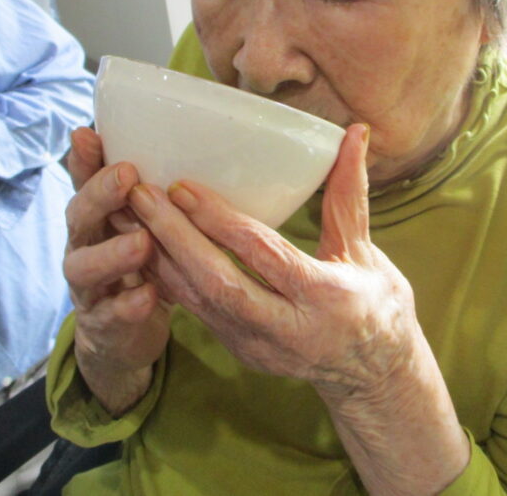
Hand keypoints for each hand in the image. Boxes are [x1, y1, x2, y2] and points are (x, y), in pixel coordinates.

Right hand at [63, 127, 170, 415]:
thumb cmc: (137, 264)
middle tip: (127, 176)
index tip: (89, 134)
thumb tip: (155, 140)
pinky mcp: (102, 324)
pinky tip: (148, 294)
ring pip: (85, 267)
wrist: (123, 333)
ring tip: (143, 242)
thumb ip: (142, 189)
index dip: (84, 159)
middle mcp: (84, 247)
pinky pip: (109, 315)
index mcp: (95, 218)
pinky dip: (128, 306)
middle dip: (100, 195)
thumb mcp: (137, 222)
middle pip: (79, 217)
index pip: (83, 181)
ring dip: (112, 253)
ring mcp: (89, 287)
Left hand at [130, 123, 468, 494]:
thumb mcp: (365, 249)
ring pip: (197, 301)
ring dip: (160, 256)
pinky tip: (143, 244)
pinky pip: (195, 311)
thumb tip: (355, 132)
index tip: (183, 187)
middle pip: (218, 283)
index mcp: (325, 298)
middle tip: (140, 194)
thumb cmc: (375, 305)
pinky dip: (167, 277)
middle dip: (174, 238)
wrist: (372, 374)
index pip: (264, 256)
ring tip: (131, 212)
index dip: (221, 222)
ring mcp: (257, 344)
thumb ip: (350, 191)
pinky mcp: (238, 348)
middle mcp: (286, 327)